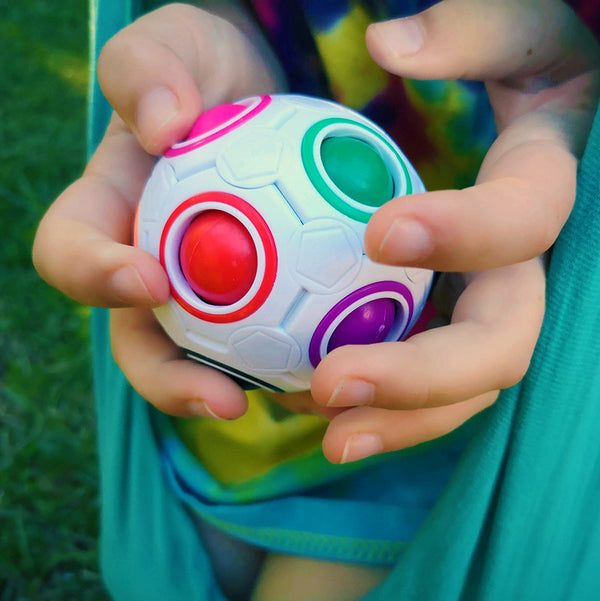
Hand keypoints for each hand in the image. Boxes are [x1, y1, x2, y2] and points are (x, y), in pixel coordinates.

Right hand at [33, 3, 283, 418]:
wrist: (264, 96)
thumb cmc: (209, 68)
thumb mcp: (176, 44)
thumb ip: (150, 69)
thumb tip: (163, 124)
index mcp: (109, 215)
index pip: (71, 255)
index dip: (94, 279)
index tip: (149, 280)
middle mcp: (150, 268)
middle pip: (140, 344)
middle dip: (171, 382)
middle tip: (225, 400)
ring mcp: (205, 294)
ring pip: (215, 361)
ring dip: (253, 391)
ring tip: (306, 397)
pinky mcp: (260, 302)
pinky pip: (278, 340)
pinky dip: (305, 356)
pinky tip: (352, 356)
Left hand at [302, 0, 599, 462]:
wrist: (504, 115)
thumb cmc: (504, 62)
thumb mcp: (511, 27)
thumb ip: (471, 30)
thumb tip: (390, 45)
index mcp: (547, 187)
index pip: (528, 217)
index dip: (469, 233)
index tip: (381, 233)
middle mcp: (527, 266)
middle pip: (502, 341)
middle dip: (423, 376)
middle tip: (333, 385)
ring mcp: (490, 306)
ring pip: (463, 386)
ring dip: (398, 421)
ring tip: (328, 437)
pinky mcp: (450, 326)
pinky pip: (420, 380)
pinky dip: (377, 408)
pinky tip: (313, 409)